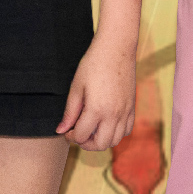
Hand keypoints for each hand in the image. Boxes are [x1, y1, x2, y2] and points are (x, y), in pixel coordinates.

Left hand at [59, 34, 138, 150]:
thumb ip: (69, 112)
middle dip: (85, 143)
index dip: (70, 136)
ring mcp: (125, 112)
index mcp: (96, 110)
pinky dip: (116, 133)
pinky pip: (126, 130)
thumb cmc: (93, 64)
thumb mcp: (76, 87)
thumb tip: (60, 130)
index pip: (81, 136)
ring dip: (101, 140)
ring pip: (115, 141)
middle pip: (100, 144)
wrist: (116, 49)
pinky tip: (106, 123)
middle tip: (77, 133)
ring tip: (91, 129)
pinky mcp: (132, 108)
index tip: (66, 129)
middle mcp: (113, 115)